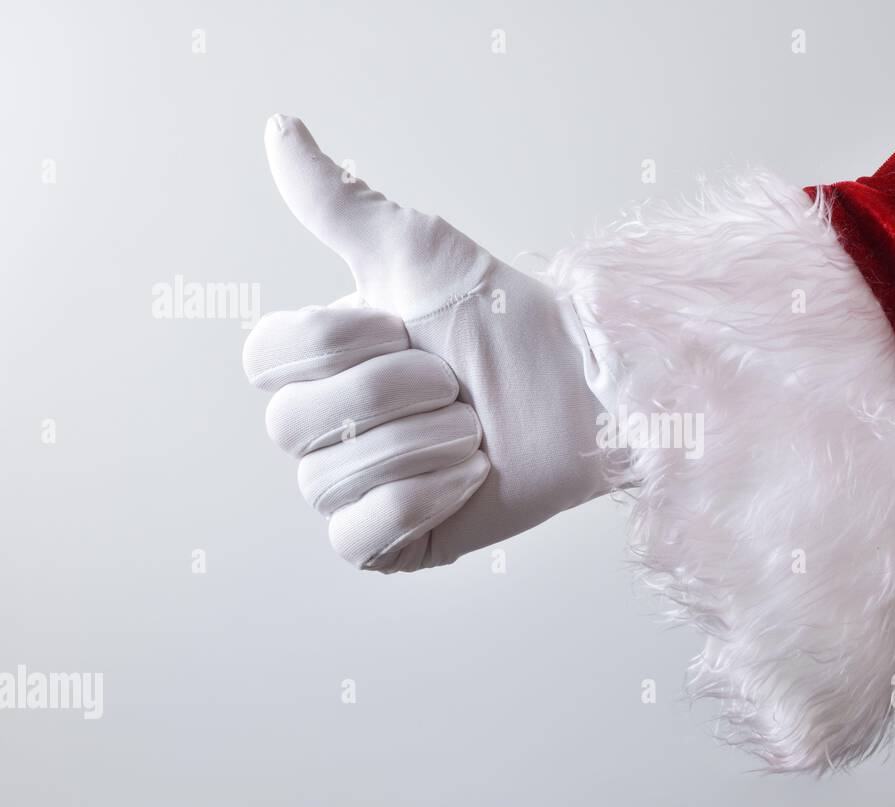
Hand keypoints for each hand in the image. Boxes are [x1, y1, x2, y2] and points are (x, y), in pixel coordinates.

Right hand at [243, 115, 608, 570]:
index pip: (265, 361)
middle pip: (293, 424)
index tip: (407, 327)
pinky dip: (417, 502)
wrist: (581, 387)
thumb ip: (337, 201)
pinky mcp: (393, 544)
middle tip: (455, 385)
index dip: (338, 343)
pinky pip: (359, 537)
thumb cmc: (504, 317)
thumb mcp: (414, 250)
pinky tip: (468, 477)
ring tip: (473, 430)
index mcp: (317, 365)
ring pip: (327, 482)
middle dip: (391, 393)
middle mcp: (325, 430)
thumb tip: (278, 126)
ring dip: (419, 444)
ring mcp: (355, 491)